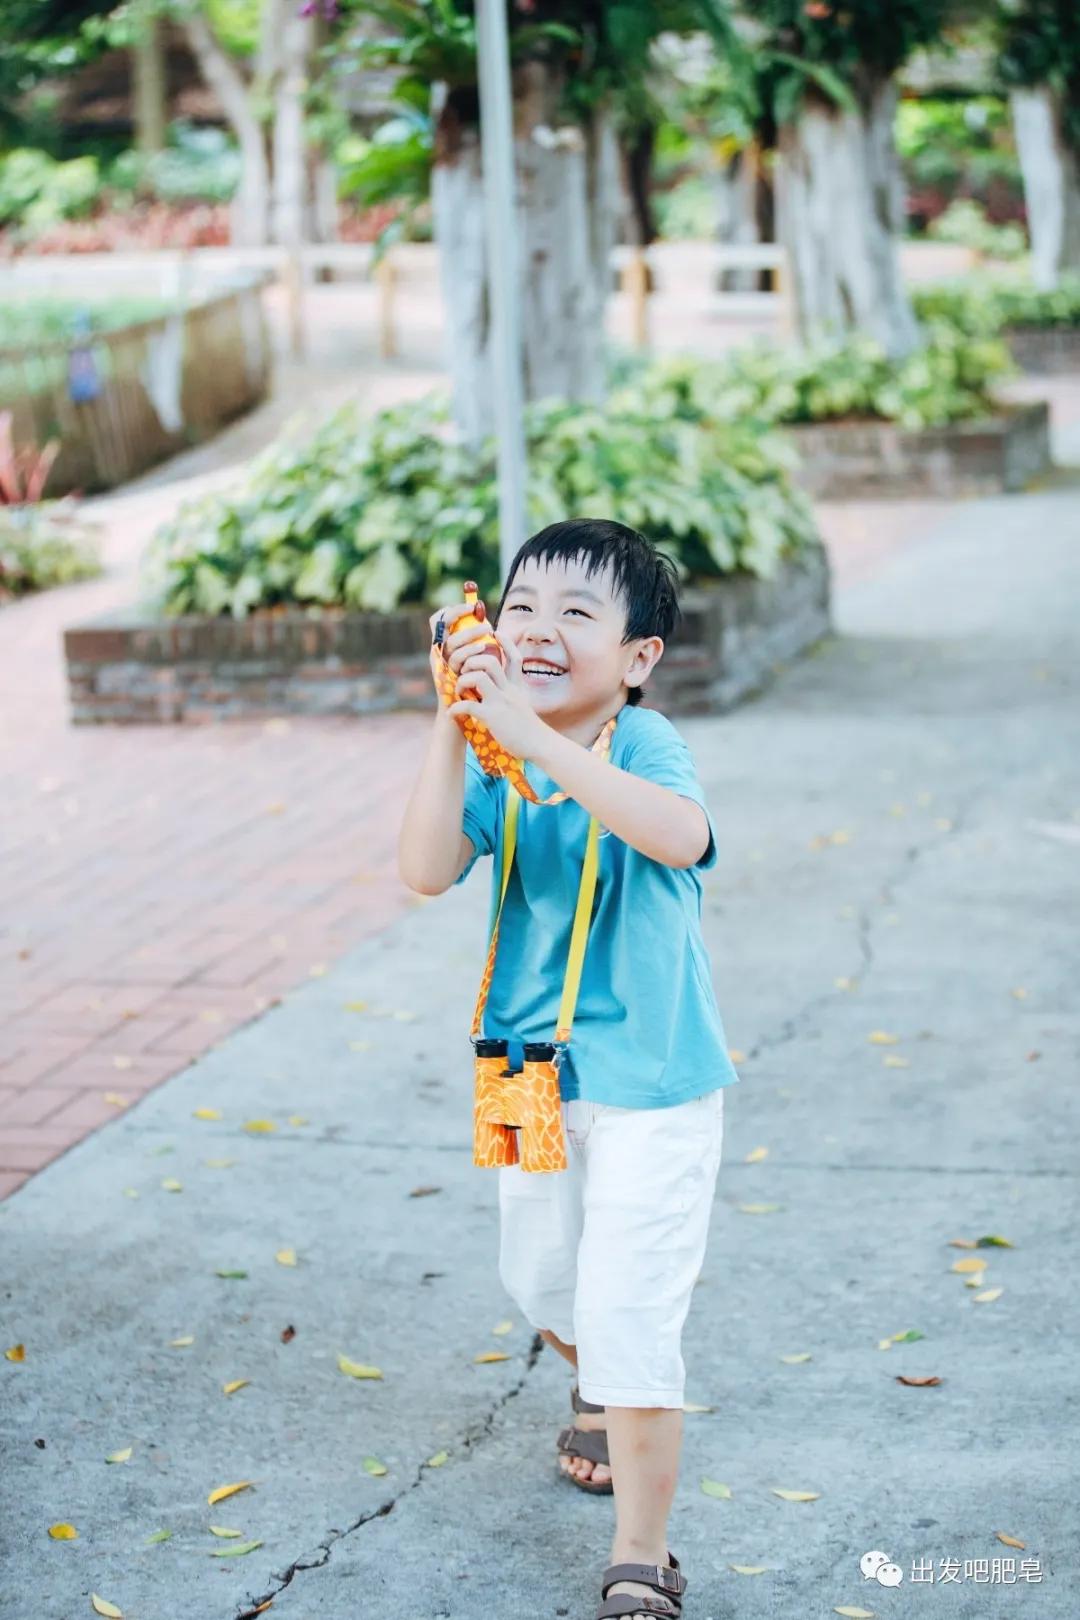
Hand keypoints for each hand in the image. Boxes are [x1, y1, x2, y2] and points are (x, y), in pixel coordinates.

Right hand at [427, 600, 505, 697]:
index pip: (439, 620)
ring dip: (470, 632)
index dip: (452, 609)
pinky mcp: (446, 676)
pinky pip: (456, 659)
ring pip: (451, 642)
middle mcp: (438, 652)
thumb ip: (476, 642)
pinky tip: (483, 647)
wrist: (462, 714)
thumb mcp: (473, 660)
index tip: (470, 605)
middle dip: (460, 614)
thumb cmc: (471, 685)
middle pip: (443, 625)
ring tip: (487, 629)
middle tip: (477, 612)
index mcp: (442, 645)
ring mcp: (440, 664)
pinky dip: (470, 651)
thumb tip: (487, 622)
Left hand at [448, 636, 545, 760]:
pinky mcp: (492, 717)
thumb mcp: (524, 706)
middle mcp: (509, 690)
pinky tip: (452, 714)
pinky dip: (456, 708)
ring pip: (478, 676)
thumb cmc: (531, 731)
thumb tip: (503, 694)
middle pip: (490, 661)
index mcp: (516, 687)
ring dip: (462, 681)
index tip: (496, 633)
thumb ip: (513, 697)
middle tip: (465, 673)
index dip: (505, 642)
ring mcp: (501, 702)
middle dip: (472, 662)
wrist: (541, 745)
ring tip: (459, 691)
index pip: (514, 657)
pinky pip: (468, 705)